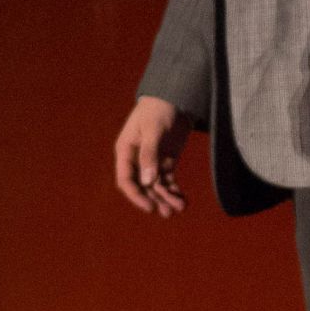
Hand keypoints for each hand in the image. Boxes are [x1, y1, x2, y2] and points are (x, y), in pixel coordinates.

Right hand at [114, 95, 191, 217]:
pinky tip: (183, 199)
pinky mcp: (166, 160)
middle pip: (142, 186)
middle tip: (168, 212)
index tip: (150, 207)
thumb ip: (150, 155)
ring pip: (156, 186)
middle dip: (154, 200)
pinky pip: (168, 180)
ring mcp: (152, 161)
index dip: (136, 195)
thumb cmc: (158, 109)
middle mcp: (136, 159)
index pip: (126, 180)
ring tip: (180, 208)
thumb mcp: (153, 130)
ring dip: (166, 198)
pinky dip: (174, 191)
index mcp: (126, 151)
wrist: (175, 97)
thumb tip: (149, 182)